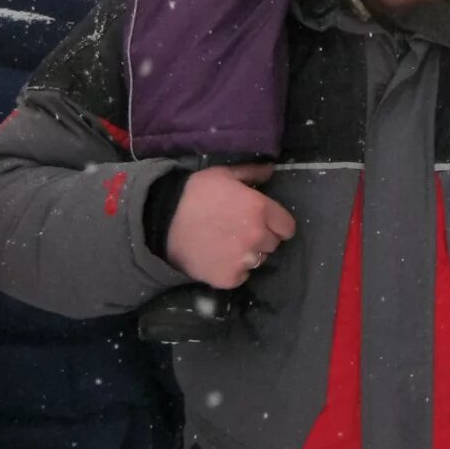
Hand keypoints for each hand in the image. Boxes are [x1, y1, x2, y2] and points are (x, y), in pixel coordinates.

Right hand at [165, 164, 295, 288]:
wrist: (162, 222)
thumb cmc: (195, 194)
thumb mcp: (223, 175)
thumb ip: (251, 173)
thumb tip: (271, 170)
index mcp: (260, 209)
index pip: (287, 227)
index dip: (277, 224)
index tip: (264, 222)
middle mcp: (256, 236)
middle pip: (273, 244)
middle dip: (262, 238)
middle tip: (240, 231)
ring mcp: (243, 259)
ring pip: (259, 260)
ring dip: (249, 254)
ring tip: (227, 244)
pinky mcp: (228, 278)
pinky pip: (241, 276)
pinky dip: (233, 270)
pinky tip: (218, 257)